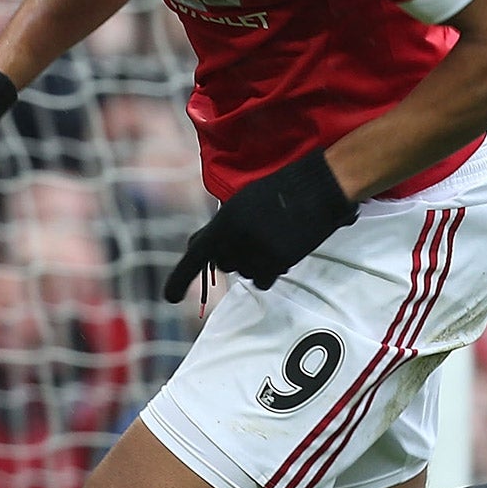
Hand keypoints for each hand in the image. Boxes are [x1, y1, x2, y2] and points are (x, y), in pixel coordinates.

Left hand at [163, 150, 357, 300]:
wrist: (317, 188)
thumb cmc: (278, 190)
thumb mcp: (242, 202)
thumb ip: (221, 227)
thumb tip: (198, 247)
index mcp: (225, 220)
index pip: (195, 255)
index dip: (179, 280)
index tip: (169, 298)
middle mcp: (238, 238)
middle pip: (224, 266)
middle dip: (234, 257)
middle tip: (252, 238)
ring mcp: (260, 252)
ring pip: (245, 274)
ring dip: (255, 264)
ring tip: (272, 238)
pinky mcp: (280, 261)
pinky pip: (264, 280)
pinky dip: (270, 271)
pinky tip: (280, 251)